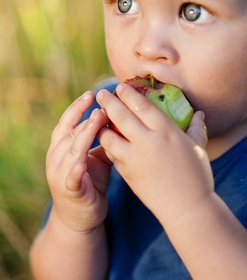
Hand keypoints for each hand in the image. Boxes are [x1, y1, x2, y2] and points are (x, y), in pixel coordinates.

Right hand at [46, 91, 111, 232]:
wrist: (79, 218)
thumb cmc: (88, 183)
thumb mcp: (95, 159)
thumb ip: (102, 141)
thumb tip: (119, 119)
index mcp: (60, 147)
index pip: (66, 122)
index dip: (77, 108)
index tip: (91, 94)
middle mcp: (56, 158)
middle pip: (70, 132)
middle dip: (86, 118)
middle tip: (102, 105)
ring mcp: (59, 174)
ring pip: (71, 150)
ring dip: (83, 134)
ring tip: (98, 120)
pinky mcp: (68, 190)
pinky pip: (72, 176)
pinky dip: (76, 168)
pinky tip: (83, 160)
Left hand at [96, 83, 212, 225]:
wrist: (186, 208)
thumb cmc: (196, 176)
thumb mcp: (198, 148)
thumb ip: (195, 129)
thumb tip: (198, 114)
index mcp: (166, 131)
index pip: (142, 105)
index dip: (128, 94)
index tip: (120, 87)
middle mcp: (147, 141)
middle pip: (121, 116)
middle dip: (108, 102)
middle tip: (101, 93)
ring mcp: (133, 157)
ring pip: (108, 135)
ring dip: (101, 125)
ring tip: (98, 118)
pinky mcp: (125, 172)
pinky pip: (110, 153)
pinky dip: (106, 144)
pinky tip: (105, 139)